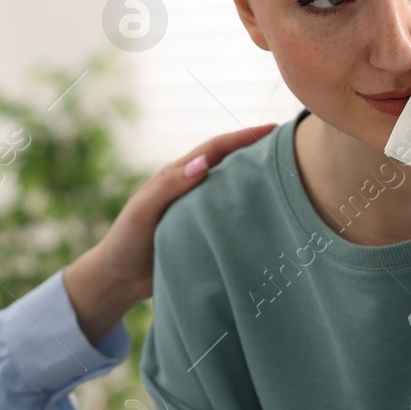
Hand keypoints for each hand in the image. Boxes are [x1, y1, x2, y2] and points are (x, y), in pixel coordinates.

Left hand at [63, 122, 276, 342]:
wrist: (118, 280)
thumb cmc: (125, 242)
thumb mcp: (142, 212)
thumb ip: (168, 187)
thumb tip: (202, 162)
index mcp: (176, 177)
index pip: (215, 150)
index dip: (243, 137)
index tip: (273, 130)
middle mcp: (191, 190)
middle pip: (229, 165)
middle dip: (258, 153)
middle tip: (293, 149)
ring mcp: (199, 212)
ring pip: (233, 191)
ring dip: (258, 182)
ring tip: (292, 179)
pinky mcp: (204, 235)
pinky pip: (231, 218)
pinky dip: (250, 213)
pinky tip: (272, 217)